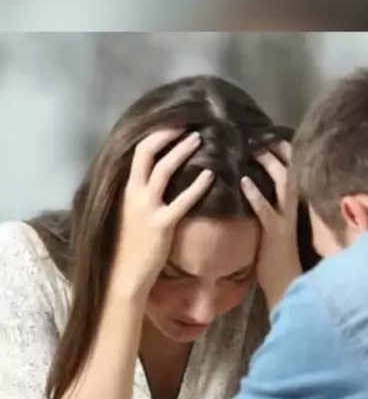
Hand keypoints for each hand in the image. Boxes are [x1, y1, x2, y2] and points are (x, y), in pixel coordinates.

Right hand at [111, 129, 213, 299]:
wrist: (125, 274)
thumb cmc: (130, 245)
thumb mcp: (130, 213)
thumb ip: (140, 195)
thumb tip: (157, 179)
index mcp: (127, 190)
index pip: (138, 152)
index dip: (157, 135)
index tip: (173, 125)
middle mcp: (134, 194)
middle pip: (148, 152)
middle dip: (168, 134)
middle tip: (188, 124)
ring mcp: (147, 208)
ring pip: (163, 170)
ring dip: (182, 151)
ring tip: (199, 139)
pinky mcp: (161, 225)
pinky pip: (182, 201)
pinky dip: (197, 186)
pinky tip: (211, 176)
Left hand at [241, 142, 301, 309]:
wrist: (288, 286)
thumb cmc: (279, 259)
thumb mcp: (278, 227)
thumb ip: (272, 208)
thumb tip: (255, 188)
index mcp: (294, 206)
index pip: (293, 171)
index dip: (284, 152)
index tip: (270, 134)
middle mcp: (293, 208)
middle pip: (290, 170)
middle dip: (277, 150)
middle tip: (260, 133)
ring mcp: (285, 220)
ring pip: (282, 184)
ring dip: (268, 164)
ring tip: (253, 149)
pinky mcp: (275, 233)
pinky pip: (266, 209)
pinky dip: (255, 194)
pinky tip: (244, 181)